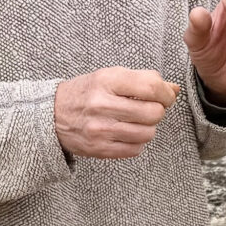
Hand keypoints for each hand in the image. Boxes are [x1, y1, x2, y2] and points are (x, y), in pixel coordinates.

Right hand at [54, 68, 179, 158]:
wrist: (51, 115)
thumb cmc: (87, 92)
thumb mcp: (111, 76)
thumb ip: (144, 80)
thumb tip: (174, 89)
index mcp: (107, 80)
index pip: (151, 87)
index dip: (166, 93)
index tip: (166, 96)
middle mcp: (102, 104)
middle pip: (154, 113)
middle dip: (158, 111)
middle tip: (149, 108)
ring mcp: (100, 129)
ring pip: (148, 133)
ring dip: (148, 127)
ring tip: (137, 121)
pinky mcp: (99, 149)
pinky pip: (136, 149)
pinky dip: (137, 142)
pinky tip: (127, 133)